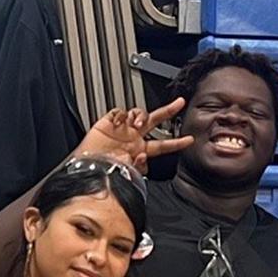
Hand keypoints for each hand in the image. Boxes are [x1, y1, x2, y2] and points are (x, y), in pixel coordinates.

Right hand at [74, 99, 191, 173]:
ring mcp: (123, 129)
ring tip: (137, 124)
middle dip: (169, 111)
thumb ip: (138, 166)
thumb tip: (143, 156)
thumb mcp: (127, 173)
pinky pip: (119, 112)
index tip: (190, 140)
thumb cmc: (105, 173)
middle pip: (156, 120)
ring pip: (139, 113)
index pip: (163, 145)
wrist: (87, 168)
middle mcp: (134, 137)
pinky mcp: (109, 122)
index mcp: (141, 150)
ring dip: (140, 116)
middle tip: (180, 103)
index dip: (177, 143)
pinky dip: (120, 115)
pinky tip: (118, 123)